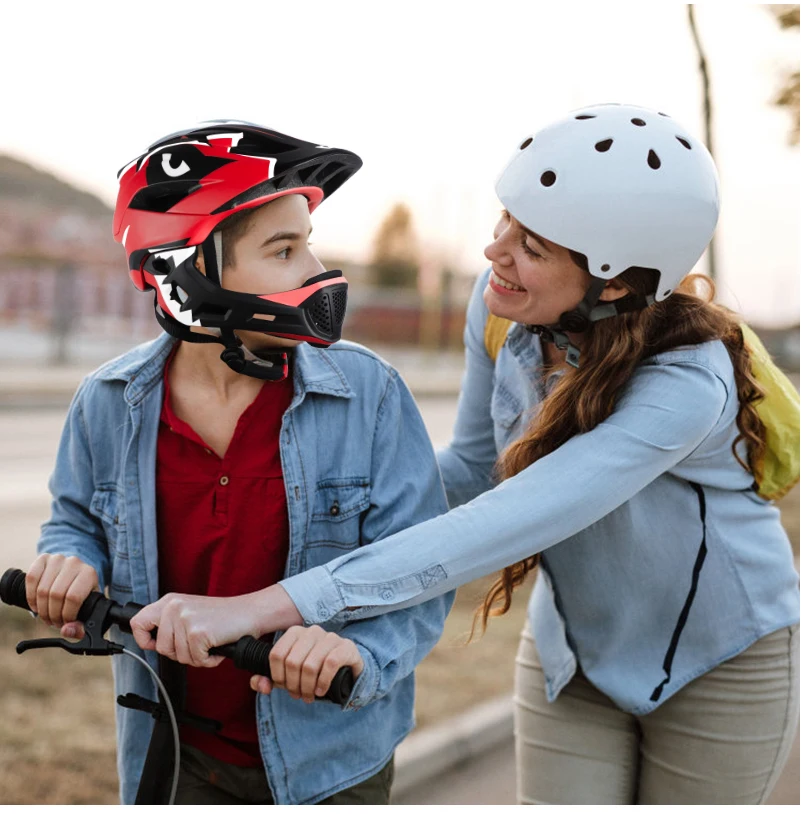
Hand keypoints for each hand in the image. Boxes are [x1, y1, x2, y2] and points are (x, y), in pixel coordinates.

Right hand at [25, 553, 98, 638]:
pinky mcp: (43, 558)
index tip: (66, 622)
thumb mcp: (87, 608)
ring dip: (41, 609)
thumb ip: (81, 625)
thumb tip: (67, 631)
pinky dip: (31, 596)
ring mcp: (57, 559)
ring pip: (42, 589)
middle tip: (54, 622)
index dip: (66, 615)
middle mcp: (74, 563)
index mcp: (89, 574)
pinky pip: (31, 578)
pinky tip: (37, 605)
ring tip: (47, 616)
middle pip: (56, 595)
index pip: (73, 598)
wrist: (74, 572)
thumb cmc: (81, 594)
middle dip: (52, 615)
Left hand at [130, 592, 263, 667]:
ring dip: (197, 657)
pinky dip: (209, 660)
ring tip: (210, 642)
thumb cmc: (223, 617)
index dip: (145, 640)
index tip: (156, 644)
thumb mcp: (189, 612)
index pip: (138, 623)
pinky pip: (196, 661)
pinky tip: (217, 647)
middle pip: (160, 648)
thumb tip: (150, 643)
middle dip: (180, 653)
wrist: (250, 612)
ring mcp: (185, 620)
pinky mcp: (198, 633)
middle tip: (197, 643)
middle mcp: (174, 608)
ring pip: (179, 657)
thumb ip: (169, 623)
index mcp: (169, 601)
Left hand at [250, 625, 363, 702]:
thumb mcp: (290, 674)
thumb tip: (260, 684)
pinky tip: (321, 690)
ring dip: (307, 688)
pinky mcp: (346, 647)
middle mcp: (312, 631)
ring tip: (309, 696)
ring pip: (310, 665)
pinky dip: (322, 682)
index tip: (284, 687)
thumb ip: (269, 679)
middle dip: (293, 685)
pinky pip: (330, 664)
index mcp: (295, 632)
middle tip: (298, 695)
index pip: (276, 654)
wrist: (346, 668)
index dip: (277, 676)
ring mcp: (331, 637)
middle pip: (292, 662)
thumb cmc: (314, 670)